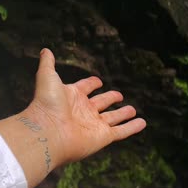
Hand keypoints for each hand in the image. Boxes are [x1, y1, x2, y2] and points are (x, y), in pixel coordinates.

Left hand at [26, 48, 145, 163]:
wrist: (47, 132)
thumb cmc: (46, 104)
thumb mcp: (47, 76)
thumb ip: (48, 63)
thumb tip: (45, 50)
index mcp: (72, 96)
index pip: (85, 88)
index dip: (91, 84)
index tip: (98, 81)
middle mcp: (83, 111)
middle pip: (101, 103)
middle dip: (110, 99)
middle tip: (119, 95)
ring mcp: (93, 125)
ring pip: (113, 118)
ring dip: (123, 114)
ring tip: (133, 110)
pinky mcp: (103, 137)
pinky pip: (121, 131)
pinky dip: (132, 128)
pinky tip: (142, 123)